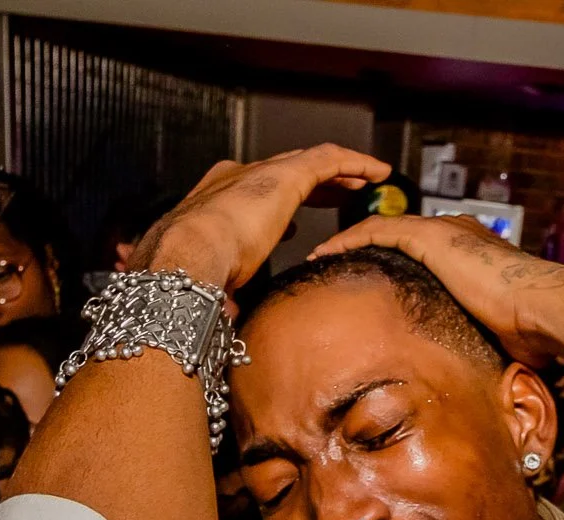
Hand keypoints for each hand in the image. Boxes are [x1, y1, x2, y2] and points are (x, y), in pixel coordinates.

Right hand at [131, 143, 390, 291]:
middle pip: (286, 176)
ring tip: (364, 181)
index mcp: (215, 204)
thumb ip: (224, 290)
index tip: (293, 223)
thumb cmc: (189, 276)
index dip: (277, 207)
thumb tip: (227, 313)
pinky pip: (331, 161)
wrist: (185, 256)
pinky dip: (356, 164)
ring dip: (340, 173)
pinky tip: (378, 173)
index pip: (257, 199)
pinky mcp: (286, 175)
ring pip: (312, 164)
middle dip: (314, 185)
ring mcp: (261, 174)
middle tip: (338, 195)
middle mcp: (237, 180)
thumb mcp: (210, 283)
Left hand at [311, 213, 563, 369]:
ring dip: (348, 243)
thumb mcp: (494, 339)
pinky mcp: (431, 236)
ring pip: (382, 230)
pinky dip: (348, 240)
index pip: (424, 256)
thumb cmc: (531, 331)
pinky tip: (324, 254)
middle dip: (365, 251)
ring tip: (318, 258)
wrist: (543, 308)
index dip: (393, 267)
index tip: (368, 285)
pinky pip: (376, 231)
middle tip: (333, 268)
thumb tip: (467, 380)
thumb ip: (473, 344)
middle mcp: (457, 237)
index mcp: (473, 257)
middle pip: (399, 238)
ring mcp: (444, 232)